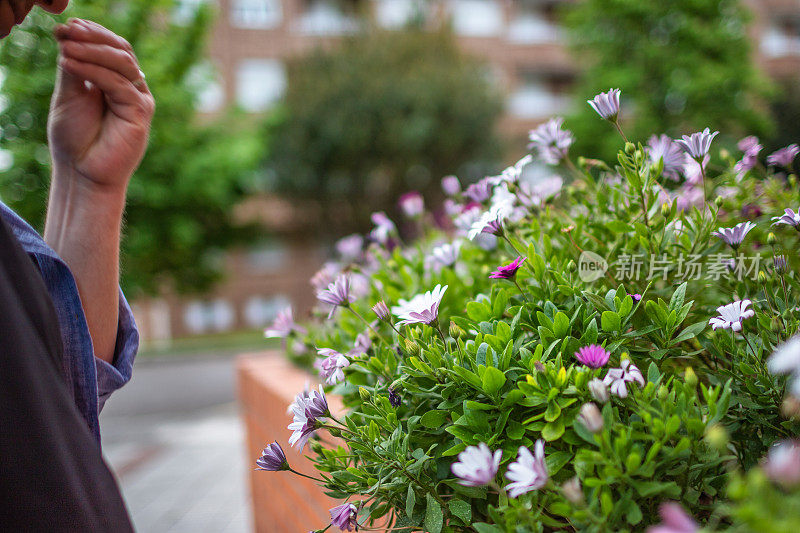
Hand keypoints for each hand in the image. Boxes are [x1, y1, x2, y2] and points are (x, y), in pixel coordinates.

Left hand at [49, 19, 153, 192]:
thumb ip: (74, 69)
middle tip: (68, 29)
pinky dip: (92, 71)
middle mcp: (131, 89)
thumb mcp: (69, 96)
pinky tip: (68, 63)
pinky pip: (118, 84)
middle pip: (122, 51)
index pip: (113, 48)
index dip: (94, 33)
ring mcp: (139, 101)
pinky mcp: (140, 114)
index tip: (66, 25)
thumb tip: (69, 37)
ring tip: (65, 46)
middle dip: (95, 37)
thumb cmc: (75, 139)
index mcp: (117, 83)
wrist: (82, 173)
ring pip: (123, 63)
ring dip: (92, 50)